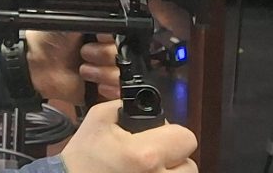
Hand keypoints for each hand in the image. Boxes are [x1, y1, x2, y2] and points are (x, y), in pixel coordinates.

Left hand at [24, 0, 128, 103]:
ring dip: (101, 69)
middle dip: (106, 51)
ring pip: (125, 70)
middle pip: (131, 50)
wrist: (36, 63)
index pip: (132, 28)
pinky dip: (105, 84)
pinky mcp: (108, 86)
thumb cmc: (50, 29)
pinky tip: (89, 78)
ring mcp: (111, 66)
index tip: (101, 32)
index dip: (118, 32)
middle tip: (85, 48)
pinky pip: (121, 87)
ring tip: (83, 64)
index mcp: (110, 23)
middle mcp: (113, 44)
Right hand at [60, 100, 197, 171]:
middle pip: (189, 162)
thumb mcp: (98, 117)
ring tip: (147, 167)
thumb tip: (144, 107)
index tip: (156, 134)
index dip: (171, 132)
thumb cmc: (84, 155)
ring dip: (170, 171)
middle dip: (172, 155)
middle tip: (150, 152)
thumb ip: (124, 107)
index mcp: (146, 154)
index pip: (185, 137)